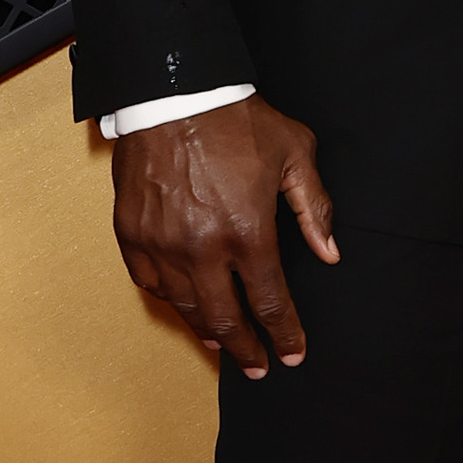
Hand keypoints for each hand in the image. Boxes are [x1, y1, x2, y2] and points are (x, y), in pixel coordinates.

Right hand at [111, 96, 337, 378]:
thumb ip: (315, 208)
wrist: (174, 94)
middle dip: (247, 351)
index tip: (294, 355)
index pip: (271, 301)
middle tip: (259, 368)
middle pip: (225, 319)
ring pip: (185, 307)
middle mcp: (202, 249)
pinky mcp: (132, 234)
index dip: (285, 334)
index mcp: (247, 232)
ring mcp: (162, 245)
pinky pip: (149, 284)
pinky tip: (184, 306)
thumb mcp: (295, 154)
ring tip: (225, 345)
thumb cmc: (239, 121)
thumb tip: (330, 252)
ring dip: (208, 332)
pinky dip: (169, 301)